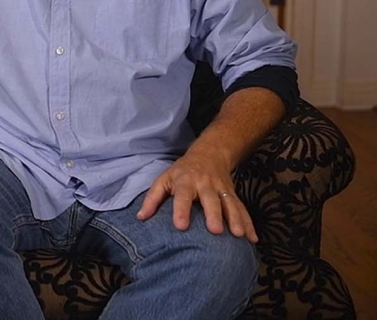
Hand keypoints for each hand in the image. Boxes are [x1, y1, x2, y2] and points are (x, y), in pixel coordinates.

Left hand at [137, 150, 257, 242]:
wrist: (209, 154)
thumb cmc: (181, 172)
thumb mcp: (164, 179)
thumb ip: (152, 198)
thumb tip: (140, 217)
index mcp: (185, 181)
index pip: (183, 196)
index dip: (181, 210)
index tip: (180, 226)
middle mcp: (205, 184)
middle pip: (210, 200)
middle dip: (214, 214)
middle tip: (215, 231)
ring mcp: (221, 189)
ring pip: (230, 204)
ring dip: (236, 219)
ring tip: (239, 235)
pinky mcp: (233, 194)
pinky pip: (242, 208)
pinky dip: (249, 223)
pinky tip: (253, 238)